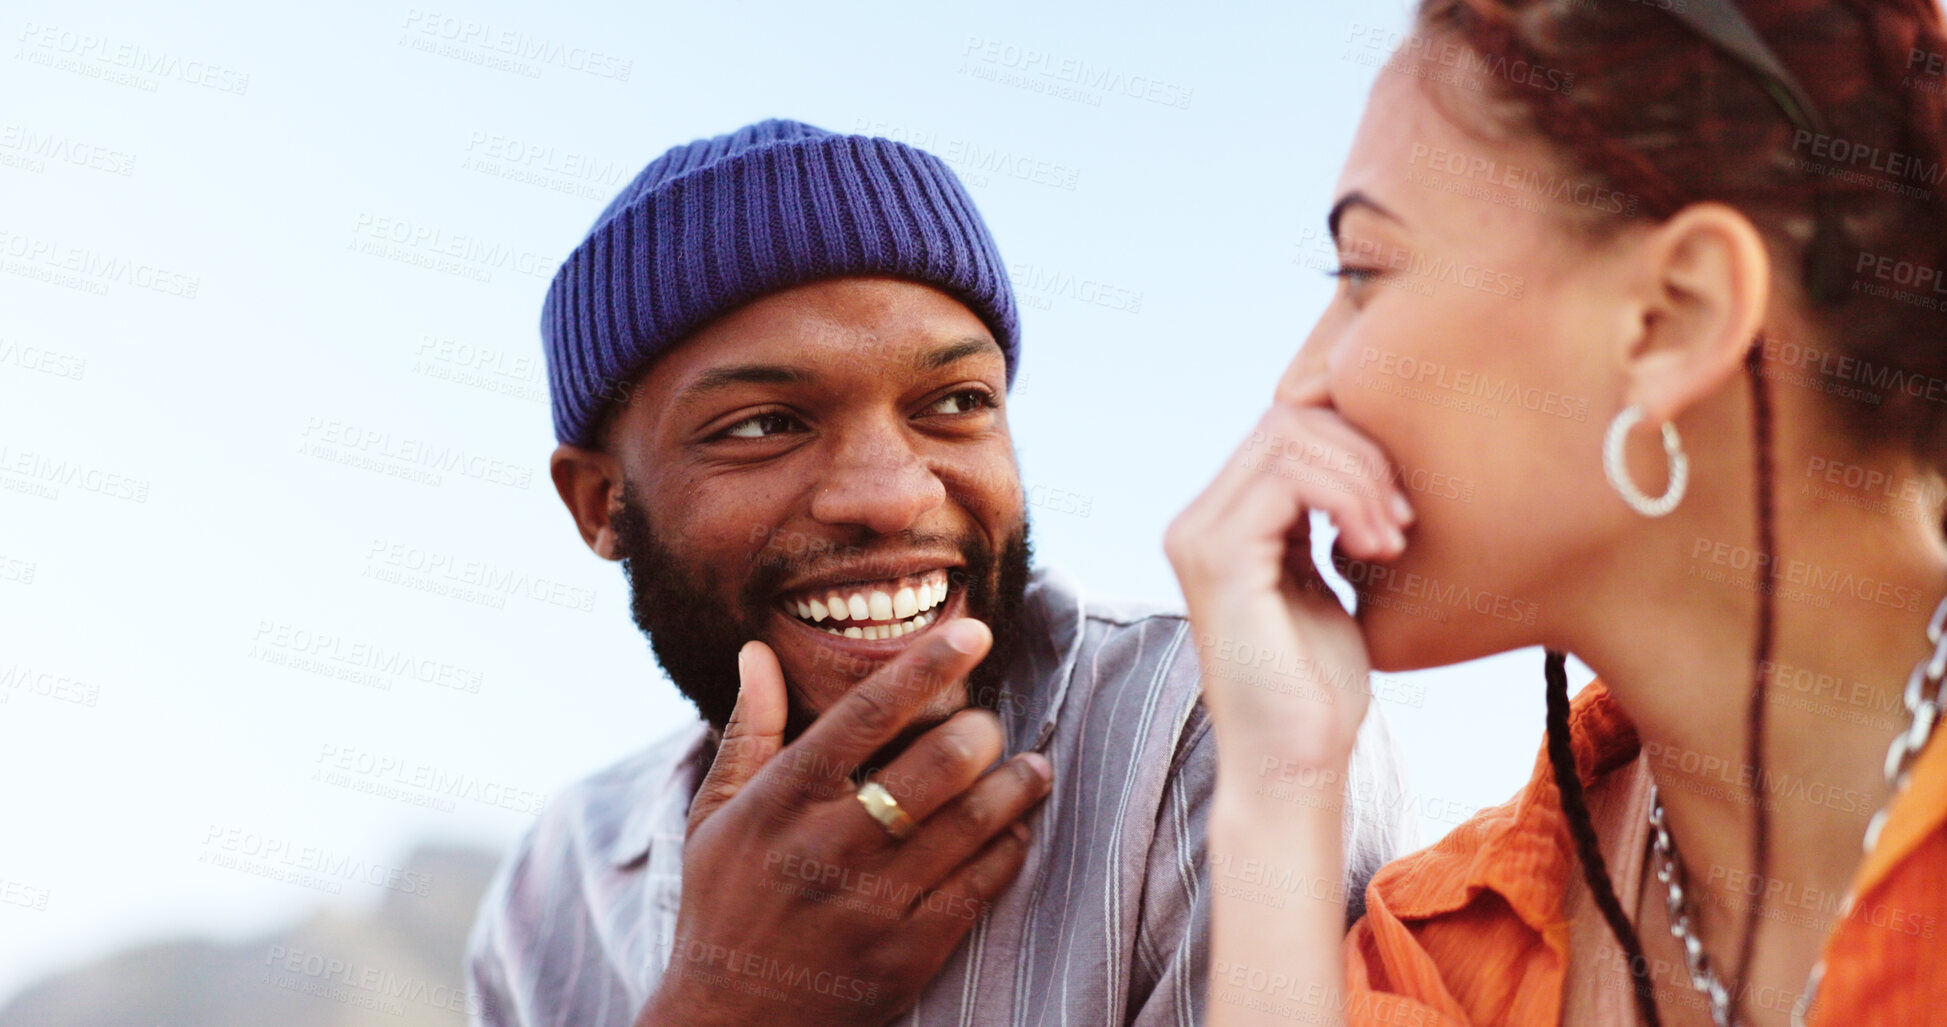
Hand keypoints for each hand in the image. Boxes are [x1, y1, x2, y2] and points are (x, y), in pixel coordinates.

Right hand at [635, 619, 1053, 1026]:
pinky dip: (1008, 849)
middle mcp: (824, 850)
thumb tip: (758, 650)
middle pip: (931, 768)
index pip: (863, 717)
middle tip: (993, 724)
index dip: (925, 669)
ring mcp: (868, 907)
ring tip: (1032, 768)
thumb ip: (750, 733)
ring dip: (1014, 787)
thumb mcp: (714, 819)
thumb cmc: (724, 907)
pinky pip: (979, 888)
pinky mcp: (905, 957)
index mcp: (778, 804)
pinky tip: (1016, 829)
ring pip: (968, 826)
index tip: (975, 633)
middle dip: (981, 733)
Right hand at [1164, 374, 1415, 769]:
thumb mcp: (1322, 585)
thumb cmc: (1318, 691)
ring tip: (1393, 540)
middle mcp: (1195, 523)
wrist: (1296, 767)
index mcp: (1219, 525)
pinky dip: (1348, 499)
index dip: (1354, 448)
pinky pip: (1289, 480)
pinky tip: (1376, 548)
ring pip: (1288, 437)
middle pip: (1285, 420)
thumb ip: (1320, 525)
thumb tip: (1355, 463)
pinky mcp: (1219, 560)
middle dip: (1363, 455)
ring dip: (1362, 478)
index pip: (1285, 430)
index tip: (1403, 510)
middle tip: (1405, 521)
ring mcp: (1199, 538)